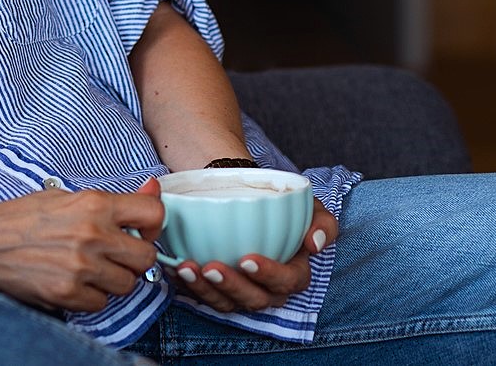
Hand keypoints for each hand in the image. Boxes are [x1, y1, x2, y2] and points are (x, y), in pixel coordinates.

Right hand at [0, 179, 163, 313]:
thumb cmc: (20, 218)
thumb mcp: (64, 197)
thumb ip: (112, 199)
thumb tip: (153, 187)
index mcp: (93, 203)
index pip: (153, 212)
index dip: (152, 223)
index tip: (139, 228)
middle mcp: (92, 234)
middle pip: (146, 256)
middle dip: (132, 256)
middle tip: (111, 252)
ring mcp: (82, 267)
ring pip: (127, 284)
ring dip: (111, 278)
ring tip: (85, 266)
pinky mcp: (70, 294)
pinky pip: (102, 303)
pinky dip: (90, 296)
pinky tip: (71, 280)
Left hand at [169, 198, 337, 312]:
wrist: (243, 193)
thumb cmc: (280, 205)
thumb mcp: (309, 208)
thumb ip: (322, 223)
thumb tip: (314, 243)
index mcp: (293, 273)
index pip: (287, 282)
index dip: (269, 275)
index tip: (247, 259)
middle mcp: (267, 289)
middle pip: (253, 299)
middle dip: (231, 286)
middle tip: (211, 267)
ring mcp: (239, 291)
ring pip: (225, 302)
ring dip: (204, 289)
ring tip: (186, 268)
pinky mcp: (215, 288)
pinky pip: (201, 294)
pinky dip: (185, 285)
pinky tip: (174, 269)